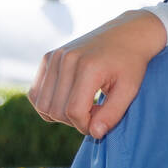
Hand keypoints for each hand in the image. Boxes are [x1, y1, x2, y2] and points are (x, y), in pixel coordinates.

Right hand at [29, 10, 167, 137]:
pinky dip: (49, 104)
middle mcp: (66, 60)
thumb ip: (112, 114)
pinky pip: (36, 94)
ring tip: (84, 106)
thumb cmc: (131, 64)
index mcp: (88, 67)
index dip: (86, 126)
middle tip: (95, 114)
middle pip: (56, 110)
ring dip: (60, 115)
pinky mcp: (48, 58)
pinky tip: (69, 100)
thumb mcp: (130, 90)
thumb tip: (94, 134)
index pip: (74, 112)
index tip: (100, 123)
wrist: (126, 33)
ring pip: (42, 105)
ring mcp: (54, 57)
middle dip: (75, 122)